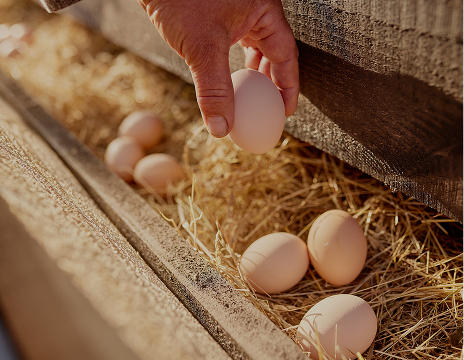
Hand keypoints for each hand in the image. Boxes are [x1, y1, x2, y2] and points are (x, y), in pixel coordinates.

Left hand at [138, 0, 298, 137]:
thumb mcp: (202, 46)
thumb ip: (214, 89)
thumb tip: (222, 128)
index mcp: (264, 11)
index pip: (286, 54)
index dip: (288, 86)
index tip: (284, 110)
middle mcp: (254, 10)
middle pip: (273, 53)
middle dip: (271, 83)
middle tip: (267, 109)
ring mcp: (236, 12)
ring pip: (254, 49)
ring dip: (252, 75)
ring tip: (249, 98)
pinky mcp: (216, 16)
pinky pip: (234, 45)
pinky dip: (233, 65)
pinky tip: (227, 79)